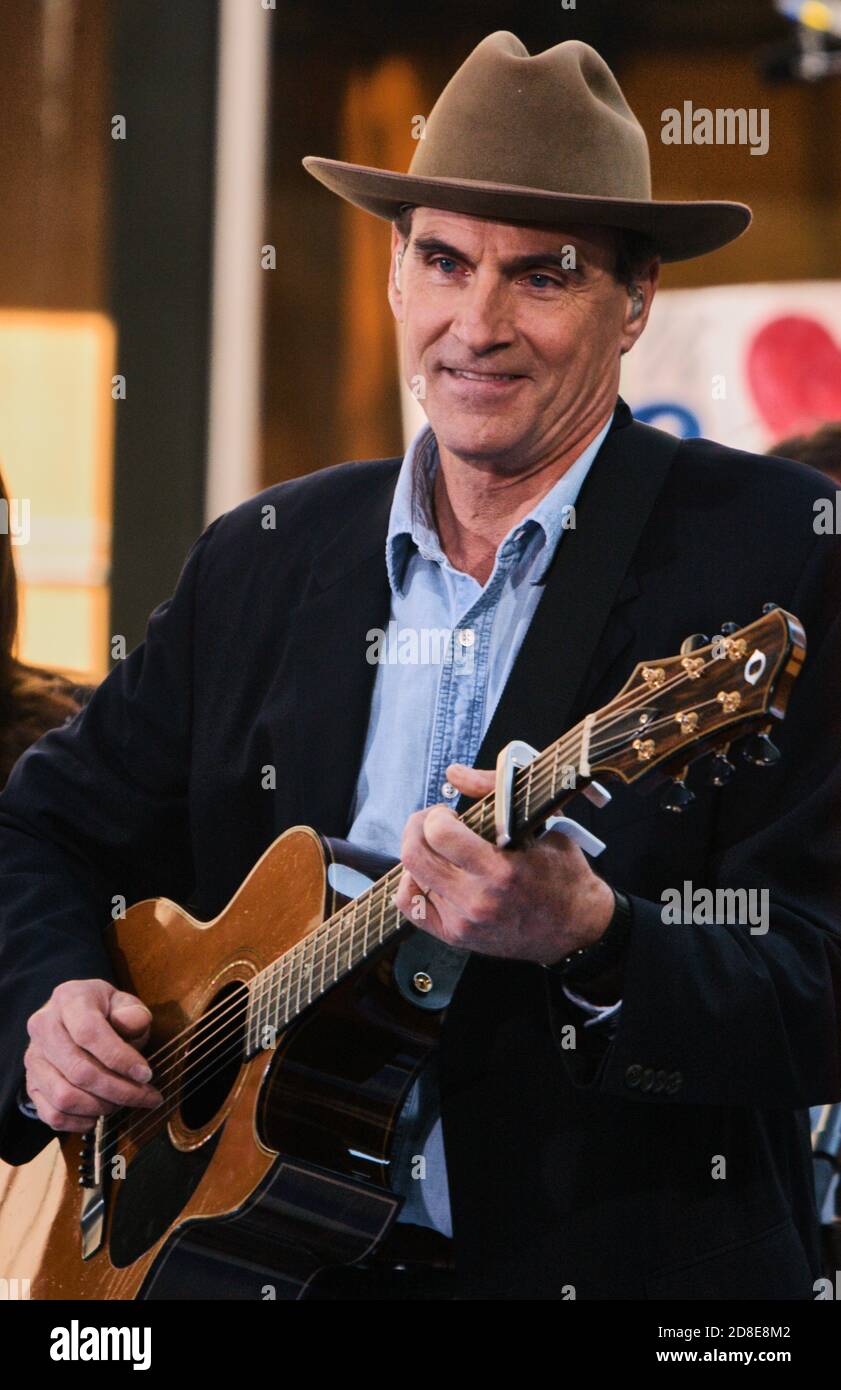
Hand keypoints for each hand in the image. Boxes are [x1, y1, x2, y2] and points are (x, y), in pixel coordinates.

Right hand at [24, 979, 162, 1132]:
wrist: (75, 1017)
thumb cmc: (106, 1012)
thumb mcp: (124, 1003)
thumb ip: (133, 1013)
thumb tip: (133, 1024)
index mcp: (69, 999)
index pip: (89, 1033)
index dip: (120, 1058)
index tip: (146, 1074)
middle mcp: (43, 1027)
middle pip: (79, 1070)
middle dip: (119, 1089)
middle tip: (145, 1096)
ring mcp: (34, 1058)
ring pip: (65, 1096)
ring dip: (101, 1107)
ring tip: (124, 1103)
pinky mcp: (31, 1084)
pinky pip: (52, 1114)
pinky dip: (80, 1122)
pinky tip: (100, 1116)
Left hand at [393, 762, 614, 962]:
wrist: (576, 926)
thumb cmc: (561, 871)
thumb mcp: (542, 821)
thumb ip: (497, 789)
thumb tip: (455, 773)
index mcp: (501, 870)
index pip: (440, 833)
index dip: (438, 814)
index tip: (451, 813)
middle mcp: (478, 900)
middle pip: (415, 855)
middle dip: (418, 827)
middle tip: (435, 823)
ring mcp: (465, 922)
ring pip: (408, 879)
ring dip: (419, 854)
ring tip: (438, 849)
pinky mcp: (456, 937)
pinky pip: (410, 907)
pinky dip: (413, 885)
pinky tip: (431, 875)